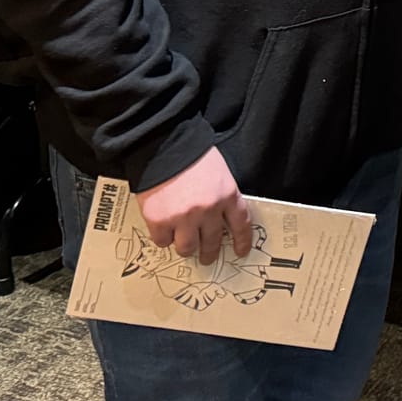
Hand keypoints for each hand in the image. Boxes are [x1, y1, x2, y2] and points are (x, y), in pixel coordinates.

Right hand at [138, 147, 251, 264]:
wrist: (162, 144)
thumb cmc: (191, 153)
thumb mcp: (218, 171)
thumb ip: (221, 194)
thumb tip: (219, 217)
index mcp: (227, 194)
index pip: (241, 224)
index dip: (242, 241)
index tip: (241, 251)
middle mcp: (208, 210)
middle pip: (213, 242)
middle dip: (210, 252)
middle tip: (207, 256)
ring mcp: (183, 218)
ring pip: (187, 248)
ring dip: (186, 247)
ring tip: (183, 244)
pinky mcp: (160, 221)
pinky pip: (163, 241)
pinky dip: (163, 237)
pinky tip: (163, 229)